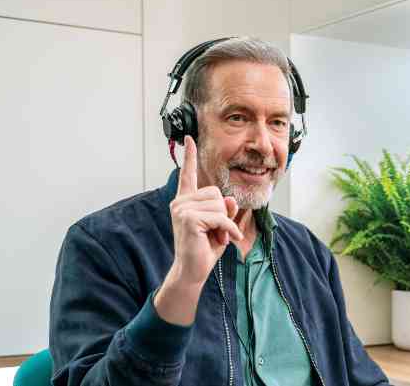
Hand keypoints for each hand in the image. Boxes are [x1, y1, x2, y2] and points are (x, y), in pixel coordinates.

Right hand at [167, 135, 242, 286]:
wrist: (192, 271)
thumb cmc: (205, 248)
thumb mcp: (220, 225)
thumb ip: (225, 209)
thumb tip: (229, 200)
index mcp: (186, 201)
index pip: (188, 174)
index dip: (190, 156)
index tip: (190, 139)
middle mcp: (181, 202)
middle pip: (216, 194)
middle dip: (223, 214)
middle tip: (216, 232)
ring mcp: (182, 209)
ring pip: (220, 206)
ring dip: (225, 224)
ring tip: (215, 237)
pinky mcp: (188, 218)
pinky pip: (221, 218)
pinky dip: (228, 230)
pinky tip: (226, 240)